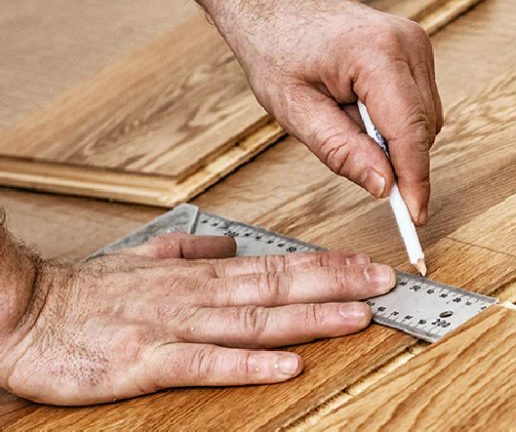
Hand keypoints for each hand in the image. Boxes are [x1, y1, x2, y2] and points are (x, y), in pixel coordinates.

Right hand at [0, 233, 394, 405]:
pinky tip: (288, 364)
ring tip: (356, 317)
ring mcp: (173, 328)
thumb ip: (190, 253)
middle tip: (385, 283)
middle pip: (277, 287)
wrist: (21, 312)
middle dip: (336, 285)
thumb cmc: (83, 294)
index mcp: (198, 277)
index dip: (327, 266)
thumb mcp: (142, 260)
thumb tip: (230, 244)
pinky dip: (250, 364)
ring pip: (253, 321)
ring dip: (309, 318)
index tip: (369, 266)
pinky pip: (206, 364)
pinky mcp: (146, 362)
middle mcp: (196, 298)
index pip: (276, 266)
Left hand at [220, 0, 441, 224]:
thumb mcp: (295, 111)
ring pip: (427, 121)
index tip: (414, 216)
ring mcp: (418, 44)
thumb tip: (385, 187)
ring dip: (392, 137)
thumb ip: (342, 152)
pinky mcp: (418, 50)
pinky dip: (395, 121)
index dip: (415, 179)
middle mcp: (407, 44)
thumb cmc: (277, 48)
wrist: (276, 3)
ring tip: (344, 116)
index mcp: (376, 54)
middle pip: (423, 130)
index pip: (410, 132)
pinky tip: (358, 106)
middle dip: (394, 157)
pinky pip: (421, 106)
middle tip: (348, 155)